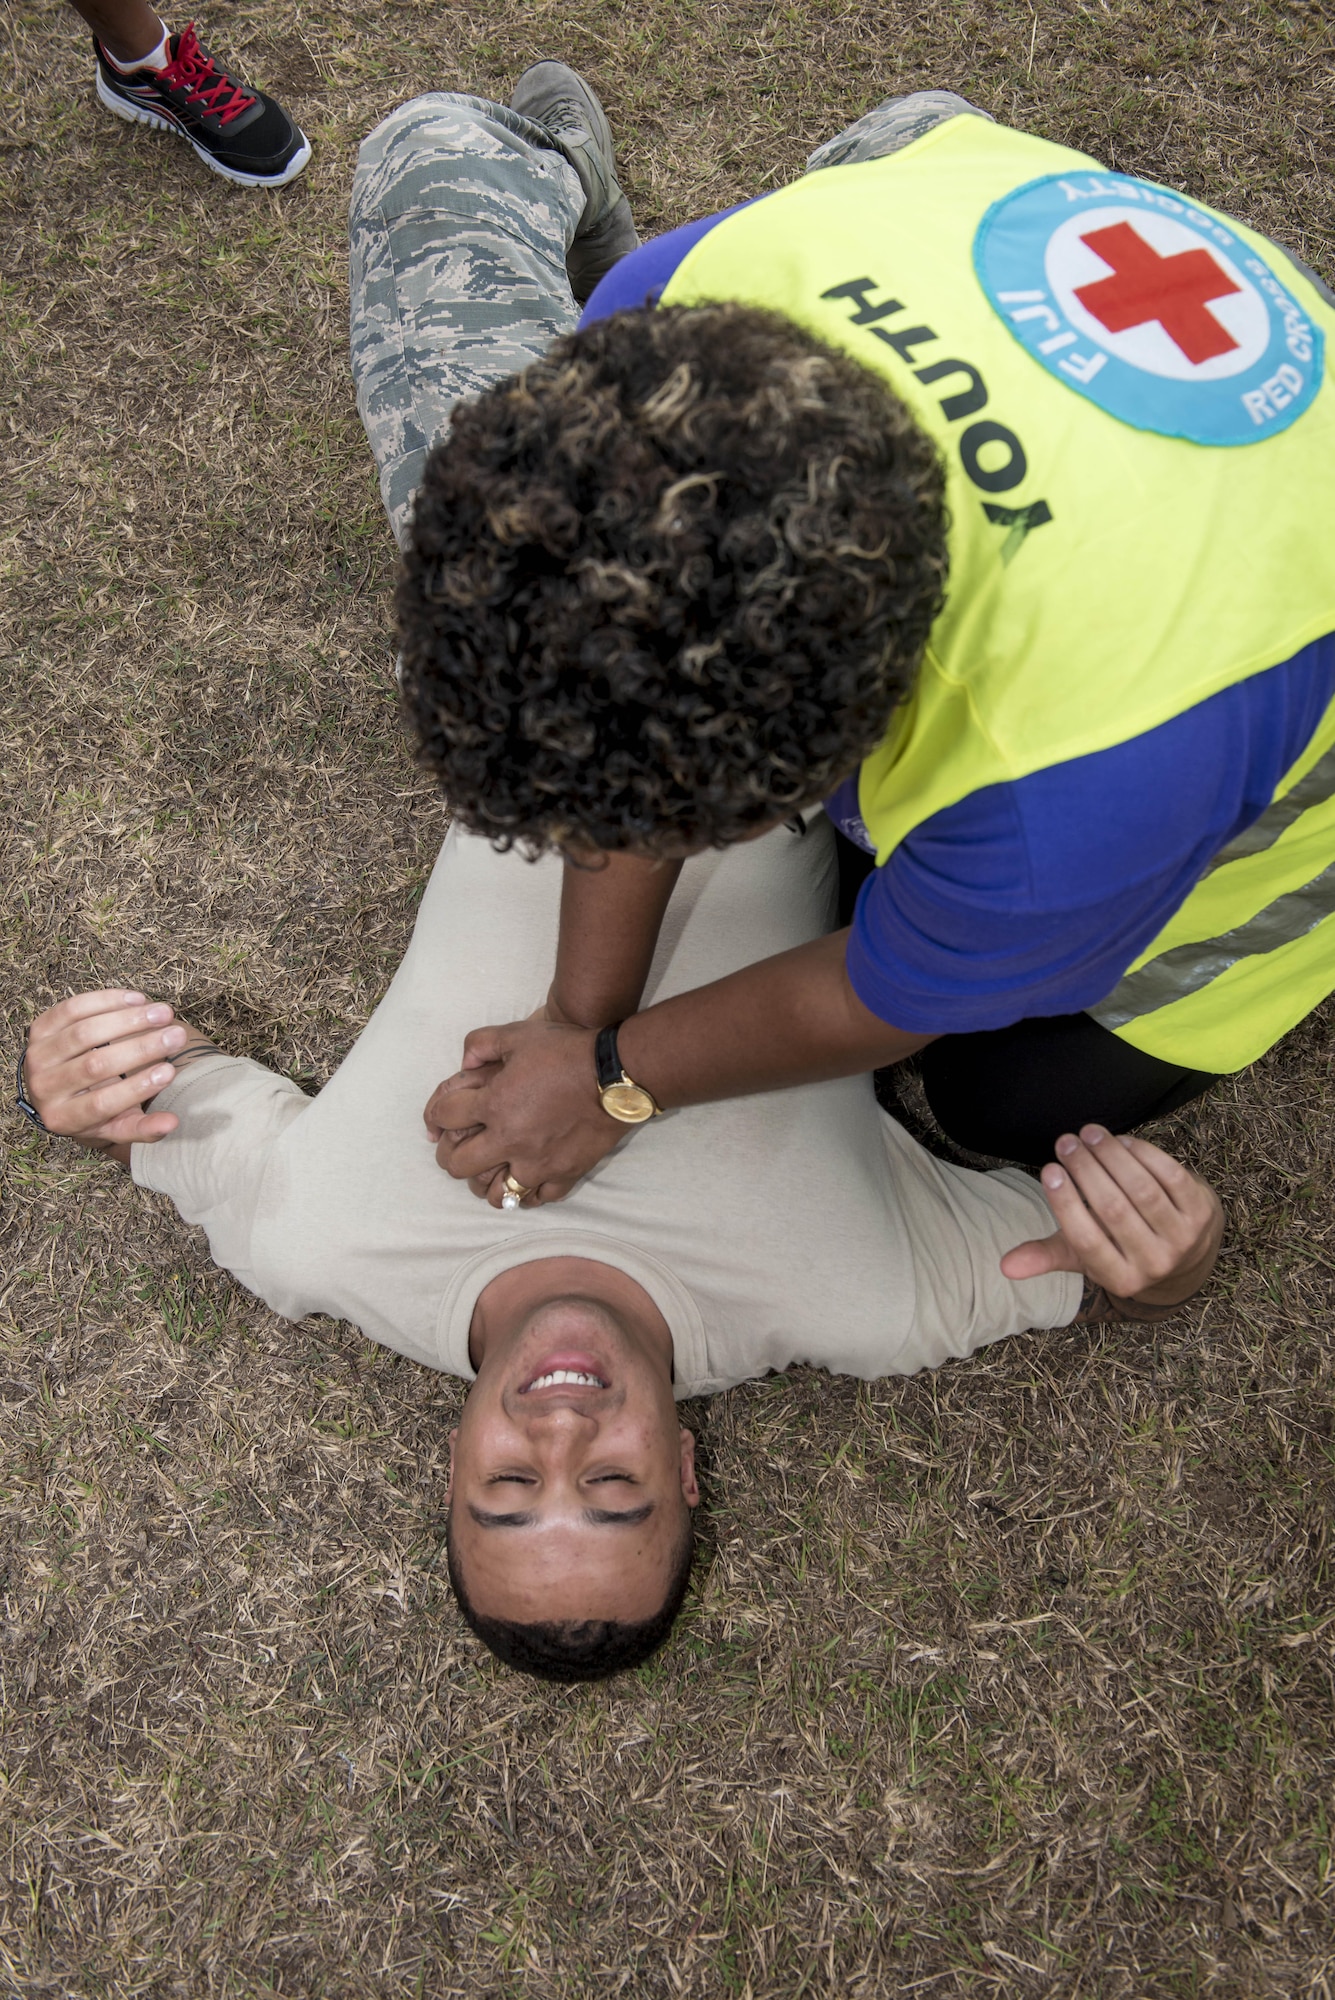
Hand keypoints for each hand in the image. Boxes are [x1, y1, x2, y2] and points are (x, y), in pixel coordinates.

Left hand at [23, 990, 188, 1147]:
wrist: (54, 1091)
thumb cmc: (95, 1111)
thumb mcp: (117, 1126)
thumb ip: (143, 1129)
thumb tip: (172, 1122)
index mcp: (64, 1119)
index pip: (101, 1104)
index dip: (136, 1088)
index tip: (170, 1071)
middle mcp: (44, 1089)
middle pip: (95, 1066)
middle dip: (142, 1048)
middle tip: (177, 1036)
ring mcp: (37, 1057)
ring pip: (85, 1032)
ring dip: (129, 1019)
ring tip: (164, 1013)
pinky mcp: (38, 1030)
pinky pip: (73, 1009)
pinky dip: (108, 1001)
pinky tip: (138, 1000)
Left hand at [424, 1017, 625, 1206]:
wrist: (617, 1074)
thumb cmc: (567, 1051)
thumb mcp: (519, 1034)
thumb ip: (481, 1044)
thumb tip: (463, 1063)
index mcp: (494, 1105)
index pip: (443, 1117)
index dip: (433, 1115)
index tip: (438, 1118)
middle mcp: (510, 1140)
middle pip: (458, 1165)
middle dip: (450, 1157)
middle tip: (458, 1149)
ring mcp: (538, 1163)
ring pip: (496, 1194)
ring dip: (486, 1183)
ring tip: (491, 1170)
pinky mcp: (565, 1173)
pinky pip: (537, 1198)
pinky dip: (527, 1193)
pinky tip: (526, 1180)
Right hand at [1000, 1125, 1222, 1311]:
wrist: (1187, 1253)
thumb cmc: (1122, 1247)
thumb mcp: (1086, 1257)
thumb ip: (1048, 1256)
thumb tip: (1005, 1266)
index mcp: (1121, 1279)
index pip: (1087, 1241)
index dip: (1066, 1203)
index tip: (1048, 1169)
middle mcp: (1156, 1264)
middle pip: (1114, 1210)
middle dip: (1086, 1170)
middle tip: (1066, 1141)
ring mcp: (1184, 1239)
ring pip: (1143, 1189)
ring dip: (1113, 1156)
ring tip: (1089, 1134)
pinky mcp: (1202, 1213)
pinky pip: (1171, 1176)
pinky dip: (1144, 1154)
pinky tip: (1120, 1140)